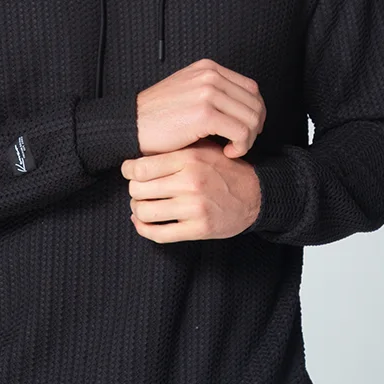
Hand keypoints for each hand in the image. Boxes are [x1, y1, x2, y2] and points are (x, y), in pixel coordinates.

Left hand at [120, 138, 260, 242]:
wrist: (256, 194)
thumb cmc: (224, 169)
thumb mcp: (202, 150)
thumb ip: (174, 151)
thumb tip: (138, 153)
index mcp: (189, 159)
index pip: (141, 168)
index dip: (128, 171)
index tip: (128, 172)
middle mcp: (191, 182)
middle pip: (138, 190)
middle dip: (133, 191)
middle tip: (138, 190)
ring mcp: (195, 207)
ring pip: (145, 212)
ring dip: (137, 210)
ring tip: (141, 205)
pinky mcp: (199, 228)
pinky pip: (159, 233)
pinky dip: (144, 229)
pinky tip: (142, 222)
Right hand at [135, 58, 265, 158]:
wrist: (133, 126)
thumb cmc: (158, 117)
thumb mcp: (188, 92)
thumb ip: (214, 93)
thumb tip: (243, 109)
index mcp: (208, 68)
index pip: (251, 88)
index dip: (255, 111)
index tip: (247, 129)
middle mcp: (210, 76)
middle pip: (254, 102)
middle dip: (254, 128)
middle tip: (241, 143)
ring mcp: (207, 93)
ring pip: (251, 118)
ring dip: (248, 139)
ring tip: (233, 149)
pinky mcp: (204, 114)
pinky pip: (241, 132)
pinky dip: (241, 146)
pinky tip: (227, 152)